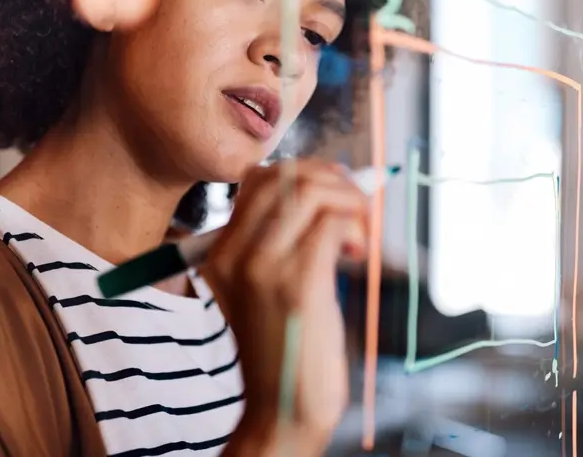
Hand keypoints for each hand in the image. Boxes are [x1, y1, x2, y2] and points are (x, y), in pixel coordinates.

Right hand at [202, 159, 368, 455]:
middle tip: (357, 207)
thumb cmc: (287, 349)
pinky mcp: (298, 284)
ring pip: (312, 191)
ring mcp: (263, 268)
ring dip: (350, 202)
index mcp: (221, 253)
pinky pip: (333, 224)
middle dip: (333, 180)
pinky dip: (357, 227)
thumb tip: (330, 188)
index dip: (309, 173)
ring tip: (361, 235)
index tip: (338, 193)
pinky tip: (360, 253)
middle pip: (286, 176)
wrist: (283, 410)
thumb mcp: (268, 289)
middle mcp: (235, 254)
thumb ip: (283, 242)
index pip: (260, 179)